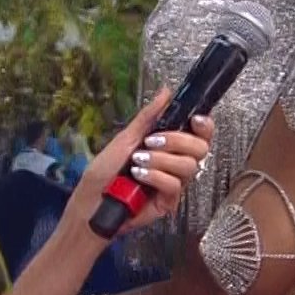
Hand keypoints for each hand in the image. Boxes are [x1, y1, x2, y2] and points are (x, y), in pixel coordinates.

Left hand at [67, 89, 214, 236]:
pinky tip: (139, 177)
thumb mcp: (124, 139)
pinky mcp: (169, 201)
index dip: (204, 125)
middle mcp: (174, 162)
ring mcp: (173, 182)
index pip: (199, 133)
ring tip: (138, 161)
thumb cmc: (104, 172)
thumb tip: (166, 93)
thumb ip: (148, 117)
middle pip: (200, 148)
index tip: (195, 119)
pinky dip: (155, 176)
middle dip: (177, 140)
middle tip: (151, 142)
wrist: (91, 202)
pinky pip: (175, 184)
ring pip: (188, 165)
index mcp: (168, 145)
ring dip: (160, 160)